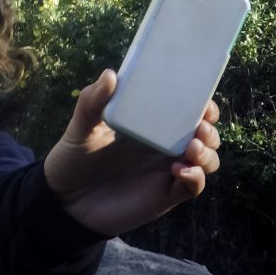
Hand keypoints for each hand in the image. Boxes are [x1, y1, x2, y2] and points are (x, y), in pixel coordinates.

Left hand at [43, 69, 219, 235]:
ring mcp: (165, 170)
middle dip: (210, 129)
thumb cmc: (74, 156)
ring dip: (207, 153)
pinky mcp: (164, 195)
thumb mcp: (81, 125)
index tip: (204, 101)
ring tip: (191, 149)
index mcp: (149, 123)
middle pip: (205, 134)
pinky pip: (192, 187)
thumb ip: (92, 100)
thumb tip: (111, 75)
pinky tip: (179, 170)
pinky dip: (195, 178)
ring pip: (206, 160)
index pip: (186, 110)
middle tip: (200, 127)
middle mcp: (163, 145)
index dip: (202, 105)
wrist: (65, 200)